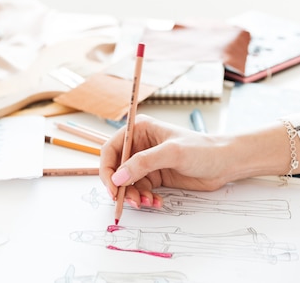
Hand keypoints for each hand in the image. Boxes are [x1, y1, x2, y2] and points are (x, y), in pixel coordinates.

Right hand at [99, 114, 231, 209]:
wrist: (224, 163)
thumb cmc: (201, 149)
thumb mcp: (171, 153)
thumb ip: (143, 163)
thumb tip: (118, 177)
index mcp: (139, 130)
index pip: (112, 149)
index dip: (108, 169)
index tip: (112, 188)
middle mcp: (140, 144)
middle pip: (117, 168)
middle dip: (121, 186)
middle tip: (131, 201)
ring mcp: (147, 161)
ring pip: (128, 182)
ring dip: (134, 195)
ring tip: (147, 203)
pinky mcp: (155, 176)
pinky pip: (141, 190)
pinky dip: (145, 198)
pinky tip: (156, 202)